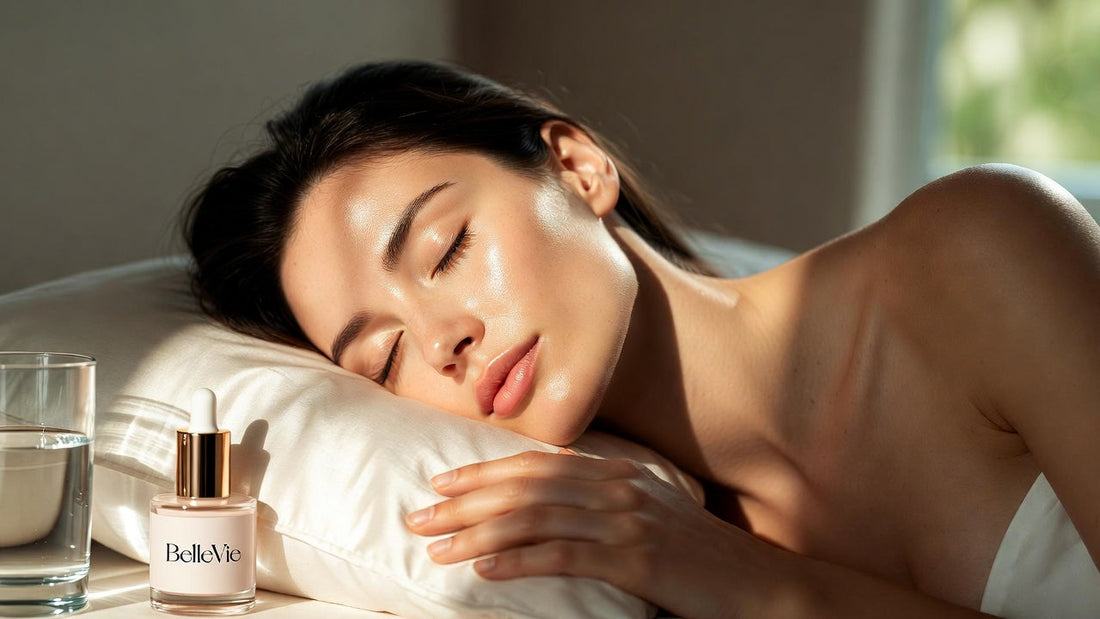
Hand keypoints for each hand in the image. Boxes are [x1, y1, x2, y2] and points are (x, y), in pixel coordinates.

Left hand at [405, 450, 781, 618]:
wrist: (761, 585)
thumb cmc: (702, 556)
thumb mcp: (654, 513)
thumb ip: (608, 501)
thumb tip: (553, 503)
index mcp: (619, 473)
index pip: (538, 463)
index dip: (485, 470)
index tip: (442, 481)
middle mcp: (619, 488)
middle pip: (526, 485)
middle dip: (466, 499)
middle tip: (419, 516)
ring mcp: (628, 522)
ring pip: (535, 518)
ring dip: (478, 533)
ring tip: (436, 549)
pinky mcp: (636, 560)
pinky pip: (563, 556)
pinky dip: (518, 561)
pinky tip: (484, 572)